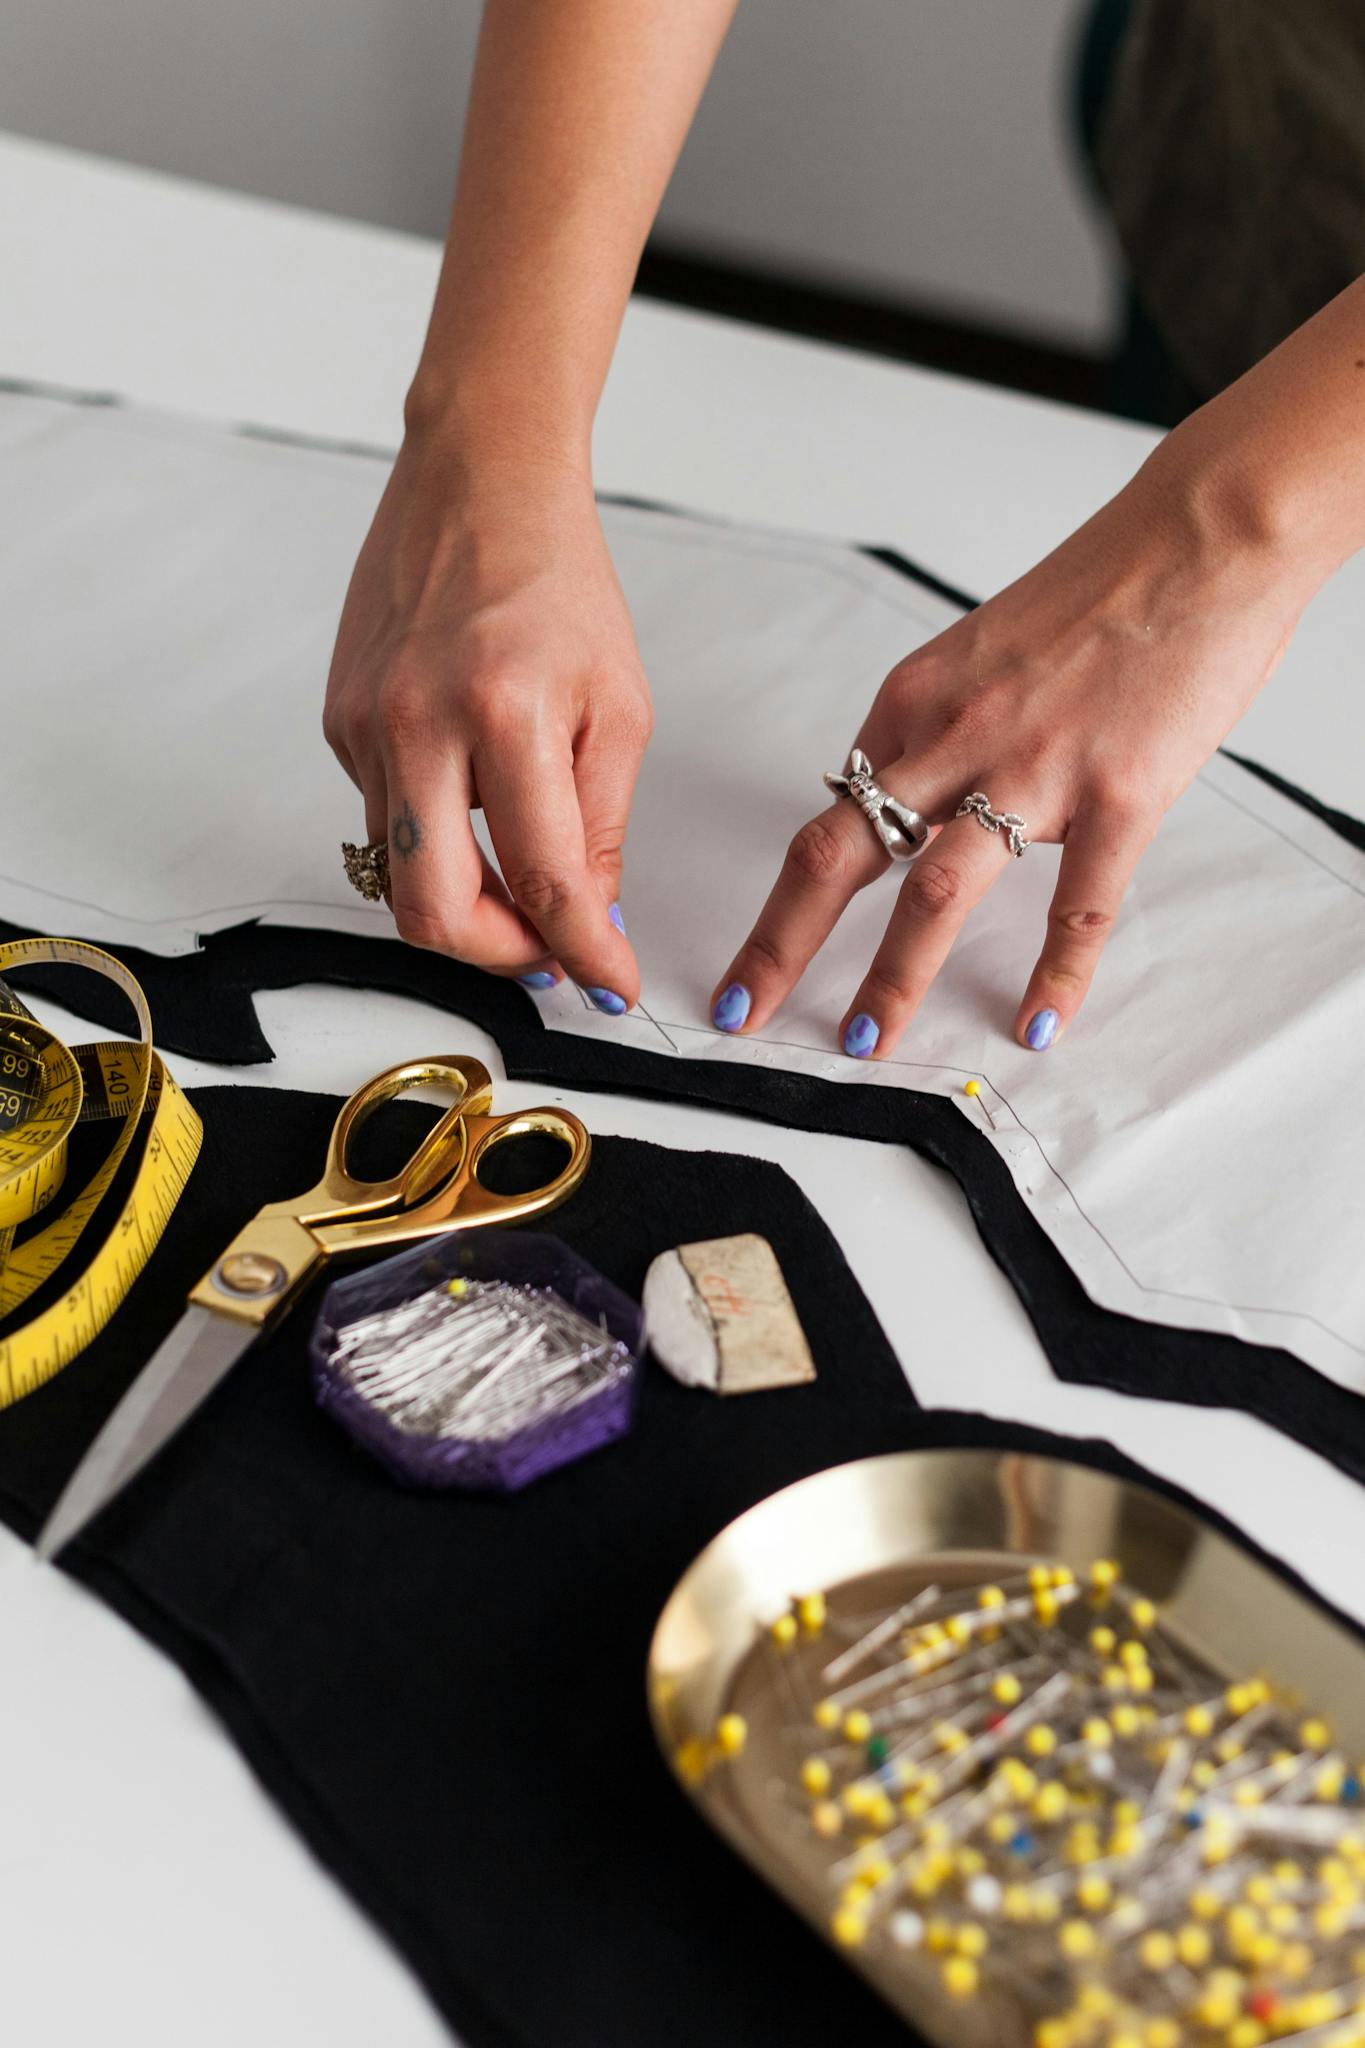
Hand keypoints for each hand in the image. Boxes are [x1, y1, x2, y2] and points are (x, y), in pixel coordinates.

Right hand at [323, 431, 649, 1009]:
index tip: (612, 987)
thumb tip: (589, 924)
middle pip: (433, 912)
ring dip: (469, 897)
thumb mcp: (621, 706)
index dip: (585, 954)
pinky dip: (436, 834)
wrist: (477, 481)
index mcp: (507, 712)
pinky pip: (385, 819)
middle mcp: (418, 722)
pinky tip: (472, 787)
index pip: (547, 881)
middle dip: (498, 955)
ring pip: (403, 874)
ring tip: (523, 869)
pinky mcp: (337, 722)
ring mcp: (364, 725)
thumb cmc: (560, 584)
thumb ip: (602, 827)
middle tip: (549, 949)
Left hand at [712, 449, 1305, 1055]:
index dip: (789, 889)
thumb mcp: (985, 647)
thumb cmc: (1103, 587)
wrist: (1204, 536)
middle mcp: (954, 737)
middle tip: (737, 1010)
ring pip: (934, 893)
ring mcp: (1035, 769)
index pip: (835, 809)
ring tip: (861, 1046)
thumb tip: (911, 793)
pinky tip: (1036, 1023)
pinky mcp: (1120, 794)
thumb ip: (943, 726)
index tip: (761, 950)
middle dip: (778, 943)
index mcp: (915, 699)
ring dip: (889, 979)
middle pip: (839, 854)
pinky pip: (1077, 905)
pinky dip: (1055, 973)